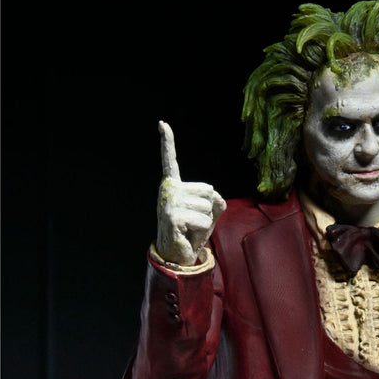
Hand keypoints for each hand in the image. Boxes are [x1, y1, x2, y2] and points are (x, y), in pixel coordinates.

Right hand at [155, 120, 225, 264]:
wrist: (177, 255)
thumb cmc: (193, 231)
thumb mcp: (209, 212)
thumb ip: (216, 200)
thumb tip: (214, 197)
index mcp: (174, 184)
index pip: (170, 160)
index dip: (167, 142)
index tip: (162, 123)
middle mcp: (168, 189)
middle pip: (208, 191)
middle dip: (209, 210)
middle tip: (194, 222)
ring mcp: (169, 202)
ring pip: (208, 207)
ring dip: (205, 222)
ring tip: (191, 228)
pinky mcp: (173, 217)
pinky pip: (204, 220)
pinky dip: (201, 231)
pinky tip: (187, 234)